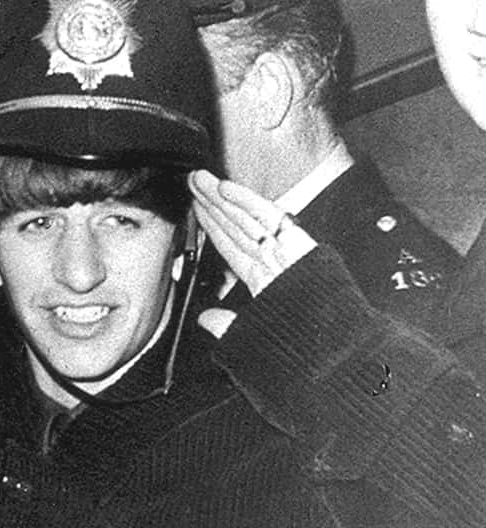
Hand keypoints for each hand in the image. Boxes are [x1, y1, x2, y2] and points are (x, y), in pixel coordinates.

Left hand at [189, 170, 318, 336]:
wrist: (334, 346)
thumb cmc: (300, 342)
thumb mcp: (251, 334)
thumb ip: (226, 324)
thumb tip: (206, 320)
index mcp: (265, 277)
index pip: (232, 245)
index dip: (213, 225)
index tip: (197, 209)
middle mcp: (273, 259)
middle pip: (236, 226)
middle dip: (212, 203)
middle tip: (193, 182)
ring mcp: (284, 250)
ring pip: (246, 217)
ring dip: (221, 197)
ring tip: (200, 180)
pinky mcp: (298, 244)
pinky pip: (268, 218)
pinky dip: (247, 201)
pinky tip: (226, 189)